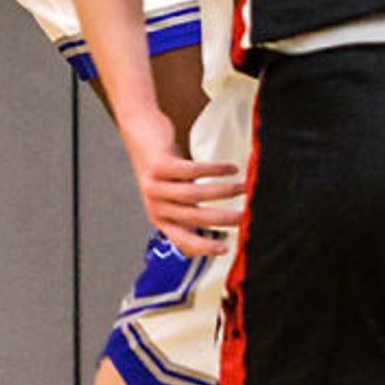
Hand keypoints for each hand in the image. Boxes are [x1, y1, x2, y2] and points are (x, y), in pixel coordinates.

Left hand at [129, 111, 245, 256]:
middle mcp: (156, 206)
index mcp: (160, 219)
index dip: (204, 247)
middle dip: (221, 219)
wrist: (140, 135)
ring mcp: (155, 186)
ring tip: (243, 188)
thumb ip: (191, 210)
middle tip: (244, 217)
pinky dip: (215, 170)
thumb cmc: (165, 169)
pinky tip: (231, 169)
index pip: (182, 240)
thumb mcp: (174, 195)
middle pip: (193, 217)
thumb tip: (224, 224)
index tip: (226, 249)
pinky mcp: (159, 165)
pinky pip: (192, 170)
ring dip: (222, 192)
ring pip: (194, 194)